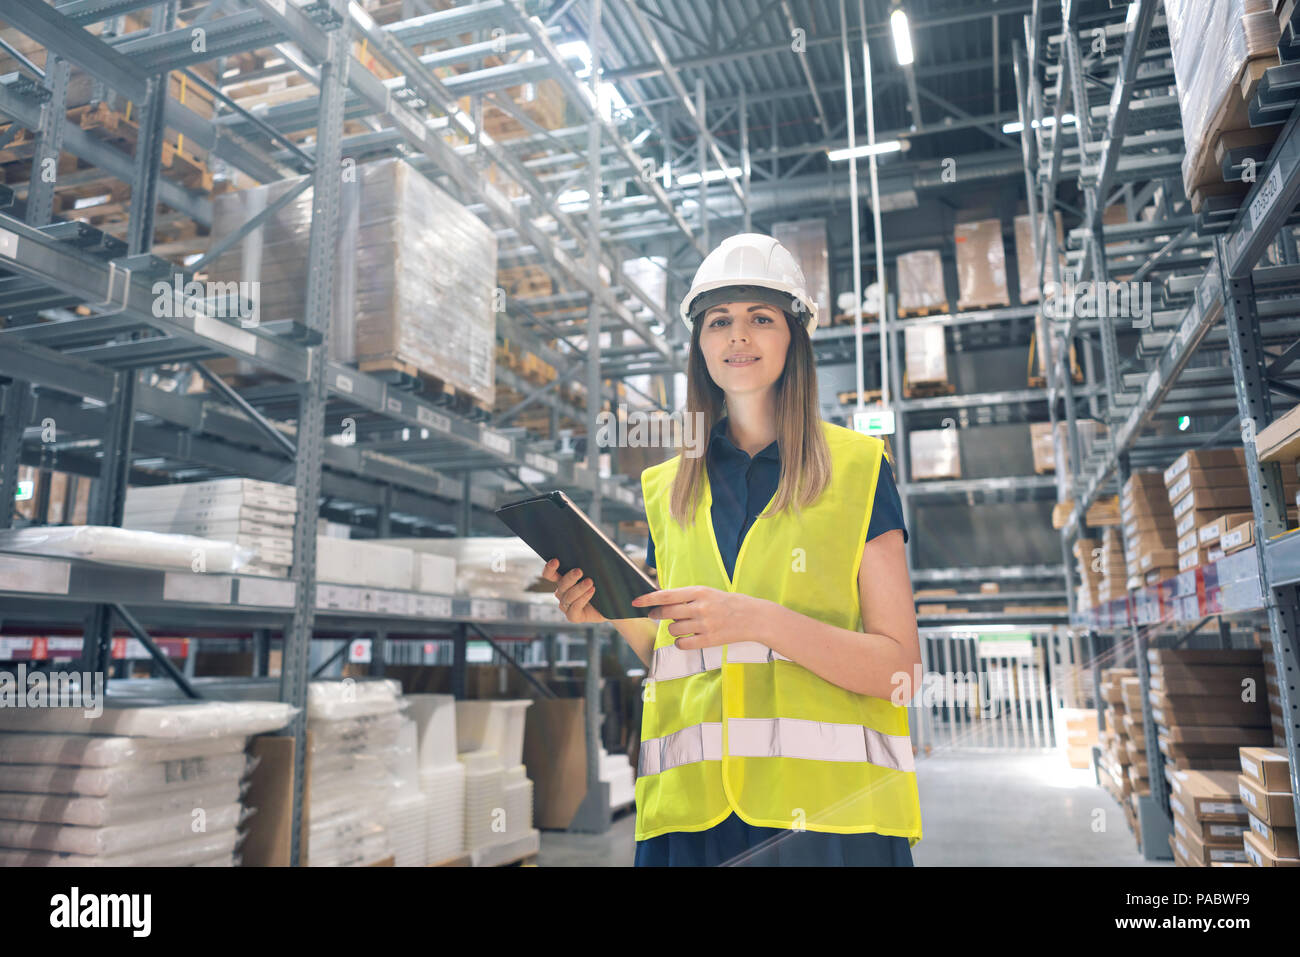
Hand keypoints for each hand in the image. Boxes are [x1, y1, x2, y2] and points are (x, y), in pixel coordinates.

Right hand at [541, 558, 606, 623]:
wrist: (613, 605)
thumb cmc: (604, 586)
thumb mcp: (597, 573)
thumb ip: (590, 566)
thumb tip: (591, 554)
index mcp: (563, 580)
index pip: (550, 575)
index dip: (550, 569)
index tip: (556, 561)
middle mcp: (562, 593)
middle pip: (561, 585)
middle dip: (569, 578)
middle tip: (579, 571)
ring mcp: (567, 606)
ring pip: (568, 597)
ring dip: (579, 589)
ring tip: (590, 582)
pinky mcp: (573, 616)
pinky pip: (573, 609)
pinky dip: (582, 599)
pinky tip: (591, 592)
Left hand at [630, 586, 775, 649]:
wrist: (754, 617)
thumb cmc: (729, 603)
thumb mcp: (708, 593)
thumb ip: (687, 596)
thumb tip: (662, 600)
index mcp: (699, 592)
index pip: (666, 595)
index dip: (648, 599)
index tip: (635, 601)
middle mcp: (700, 607)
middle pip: (666, 613)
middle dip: (657, 614)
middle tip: (655, 615)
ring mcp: (704, 624)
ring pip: (673, 629)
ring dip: (673, 629)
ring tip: (684, 626)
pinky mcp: (709, 640)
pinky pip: (683, 644)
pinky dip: (680, 642)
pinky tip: (686, 639)